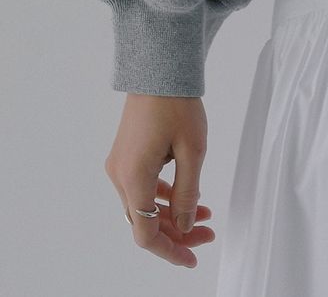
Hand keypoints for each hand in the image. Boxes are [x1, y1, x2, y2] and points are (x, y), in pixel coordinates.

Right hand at [104, 93, 215, 267]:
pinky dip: (162, 196)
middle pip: (144, 221)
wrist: (159, 70)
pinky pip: (141, 187)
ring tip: (205, 213)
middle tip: (208, 233)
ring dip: (172, 214)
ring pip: (143, 205)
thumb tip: (185, 226)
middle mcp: (120, 175)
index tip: (192, 257)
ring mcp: (119, 164)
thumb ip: (188, 193)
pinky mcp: (125, 154)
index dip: (169, 251)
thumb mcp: (193, 151)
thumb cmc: (177, 105)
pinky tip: (186, 194)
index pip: (146, 233)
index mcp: (134, 177)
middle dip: (177, 232)